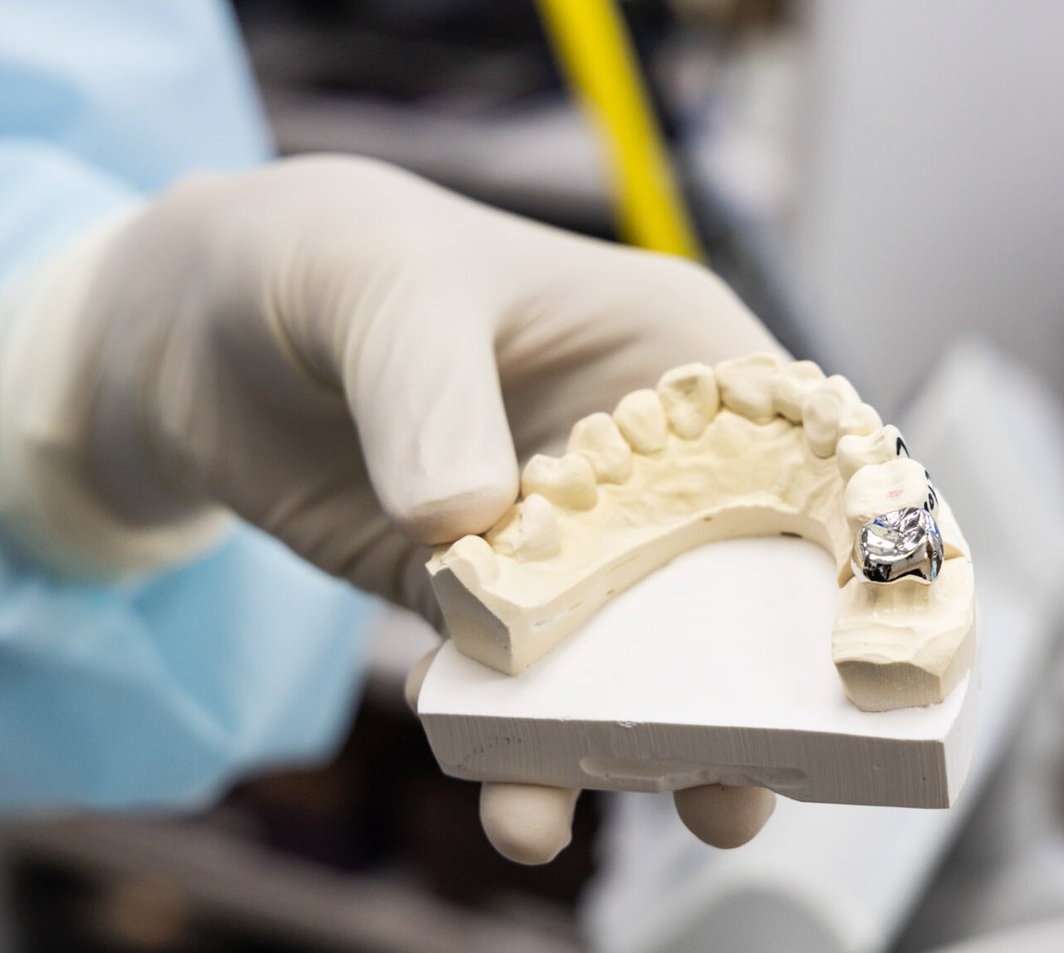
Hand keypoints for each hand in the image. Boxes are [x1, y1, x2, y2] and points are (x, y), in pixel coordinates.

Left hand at [0, 155, 780, 862]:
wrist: (194, 325)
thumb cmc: (321, 256)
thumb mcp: (377, 284)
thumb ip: (427, 388)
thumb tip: (467, 517)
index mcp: (671, 352)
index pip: (804, 450)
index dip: (858, 548)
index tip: (869, 657)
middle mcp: (641, 457)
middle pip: (738, 585)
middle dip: (750, 691)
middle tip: (738, 786)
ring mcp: (566, 537)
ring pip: (634, 658)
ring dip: (630, 744)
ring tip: (588, 806)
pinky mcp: (481, 598)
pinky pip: (521, 683)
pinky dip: (518, 743)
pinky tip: (509, 792)